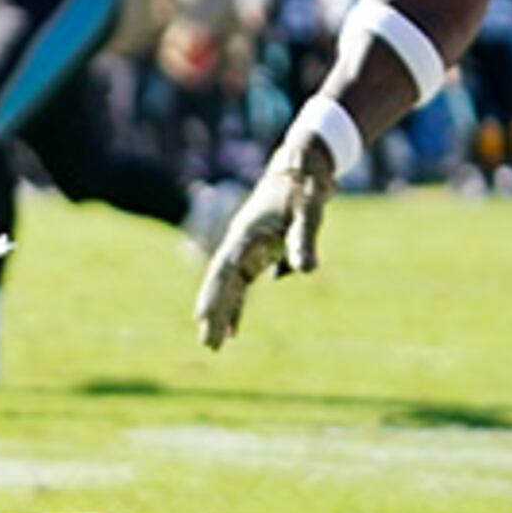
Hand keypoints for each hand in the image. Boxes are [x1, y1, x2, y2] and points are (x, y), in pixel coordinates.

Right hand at [193, 139, 337, 350]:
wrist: (303, 167)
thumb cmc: (305, 188)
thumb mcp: (309, 212)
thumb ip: (304, 240)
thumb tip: (307, 271)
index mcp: (247, 235)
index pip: (225, 270)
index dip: (214, 295)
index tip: (202, 318)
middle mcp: (241, 244)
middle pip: (222, 283)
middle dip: (214, 313)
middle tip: (208, 345)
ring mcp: (247, 249)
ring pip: (229, 287)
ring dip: (222, 314)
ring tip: (215, 343)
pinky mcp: (258, 253)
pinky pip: (241, 285)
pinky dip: (237, 306)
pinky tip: (234, 329)